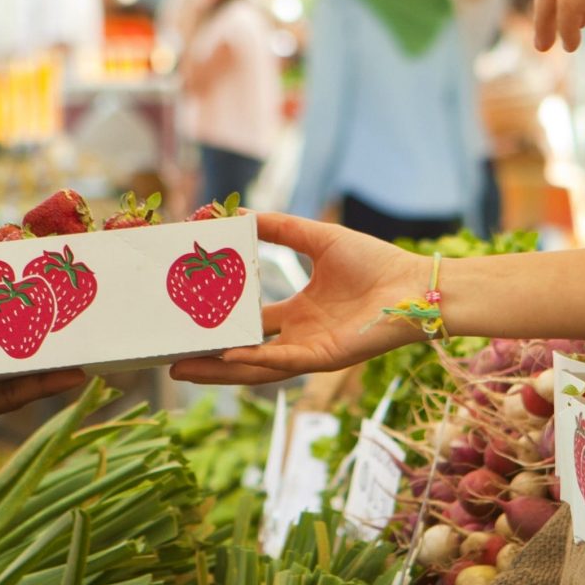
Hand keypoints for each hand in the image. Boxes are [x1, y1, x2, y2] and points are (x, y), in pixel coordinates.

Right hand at [166, 212, 426, 385]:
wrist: (414, 282)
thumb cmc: (375, 262)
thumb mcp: (317, 238)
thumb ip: (279, 228)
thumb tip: (237, 214)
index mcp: (298, 314)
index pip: (248, 326)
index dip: (218, 325)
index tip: (186, 320)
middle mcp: (300, 337)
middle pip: (243, 355)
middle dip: (207, 360)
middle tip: (169, 360)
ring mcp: (311, 351)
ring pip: (256, 368)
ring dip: (220, 370)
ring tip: (183, 369)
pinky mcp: (327, 358)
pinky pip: (285, 362)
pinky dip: (256, 361)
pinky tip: (229, 357)